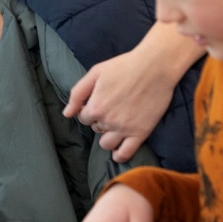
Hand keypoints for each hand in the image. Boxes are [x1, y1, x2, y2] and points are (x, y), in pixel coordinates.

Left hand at [63, 22, 199, 161]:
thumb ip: (78, 94)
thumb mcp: (95, 73)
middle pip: (95, 129)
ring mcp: (125, 129)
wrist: (155, 67)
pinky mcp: (141, 133)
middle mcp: (108, 121)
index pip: (83, 119)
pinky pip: (126, 153)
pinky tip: (118, 150)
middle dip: (99, 121)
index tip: (98, 103)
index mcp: (95, 106)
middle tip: (111, 109)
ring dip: (107, 137)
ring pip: (107, 145)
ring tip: (115, 125)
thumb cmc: (124, 66)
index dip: (88, 111)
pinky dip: (119, 155)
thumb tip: (66, 114)